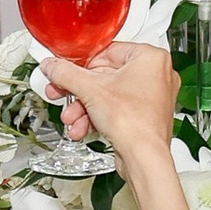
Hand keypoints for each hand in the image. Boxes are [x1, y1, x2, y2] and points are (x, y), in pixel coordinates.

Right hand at [38, 33, 177, 160]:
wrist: (143, 158)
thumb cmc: (134, 122)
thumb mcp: (90, 90)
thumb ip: (66, 74)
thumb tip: (53, 66)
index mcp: (151, 58)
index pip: (108, 51)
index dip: (83, 64)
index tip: (67, 70)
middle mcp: (156, 75)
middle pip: (106, 76)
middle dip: (80, 90)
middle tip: (63, 92)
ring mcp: (153, 97)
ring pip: (109, 96)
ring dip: (85, 107)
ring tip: (71, 116)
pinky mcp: (146, 116)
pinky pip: (117, 110)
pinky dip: (98, 116)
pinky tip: (82, 126)